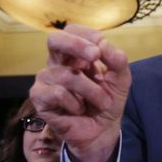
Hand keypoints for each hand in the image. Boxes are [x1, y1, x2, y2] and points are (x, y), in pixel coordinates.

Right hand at [29, 24, 131, 161]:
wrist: (102, 131)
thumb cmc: (108, 100)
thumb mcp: (121, 79)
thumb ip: (117, 60)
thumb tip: (104, 44)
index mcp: (76, 53)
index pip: (73, 31)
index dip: (87, 36)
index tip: (102, 50)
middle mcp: (58, 62)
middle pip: (55, 39)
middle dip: (76, 45)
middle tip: (95, 56)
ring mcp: (46, 78)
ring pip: (66, 74)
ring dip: (91, 90)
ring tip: (102, 102)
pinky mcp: (40, 97)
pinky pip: (56, 93)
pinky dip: (74, 102)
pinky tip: (78, 109)